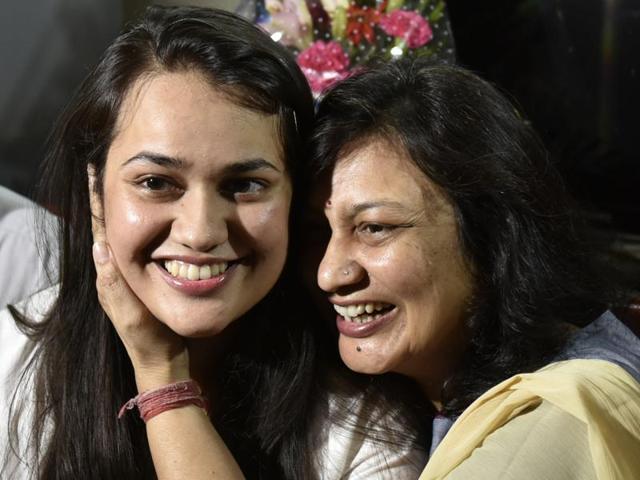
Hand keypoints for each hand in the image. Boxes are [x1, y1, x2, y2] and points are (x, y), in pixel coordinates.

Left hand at [88, 165, 188, 390]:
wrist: (162, 360)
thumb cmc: (149, 337)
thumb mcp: (131, 312)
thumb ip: (115, 284)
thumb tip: (99, 247)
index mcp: (109, 275)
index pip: (100, 230)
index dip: (97, 202)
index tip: (94, 171)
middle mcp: (114, 272)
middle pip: (108, 227)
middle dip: (108, 199)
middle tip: (112, 169)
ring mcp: (127, 276)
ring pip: (123, 236)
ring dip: (123, 210)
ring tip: (129, 186)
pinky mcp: (141, 281)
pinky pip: (139, 247)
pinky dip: (140, 228)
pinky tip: (152, 220)